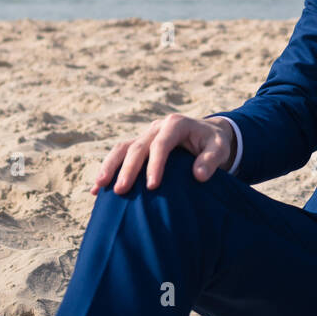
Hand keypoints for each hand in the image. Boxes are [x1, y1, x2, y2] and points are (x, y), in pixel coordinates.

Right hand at [92, 114, 235, 195]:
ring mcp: (145, 135)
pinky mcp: (139, 145)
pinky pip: (119, 155)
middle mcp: (156, 127)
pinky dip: (108, 170)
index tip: (152, 186)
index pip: (162, 144)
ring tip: (99, 187)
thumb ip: (211, 159)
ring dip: (110, 167)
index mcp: (176, 124)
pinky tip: (96, 189)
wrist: (207, 134)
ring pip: (122, 148)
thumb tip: (199, 175)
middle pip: (137, 146)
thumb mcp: (219, 148)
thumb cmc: (213, 143)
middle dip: (128, 169)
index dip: (155, 164)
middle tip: (120, 191)